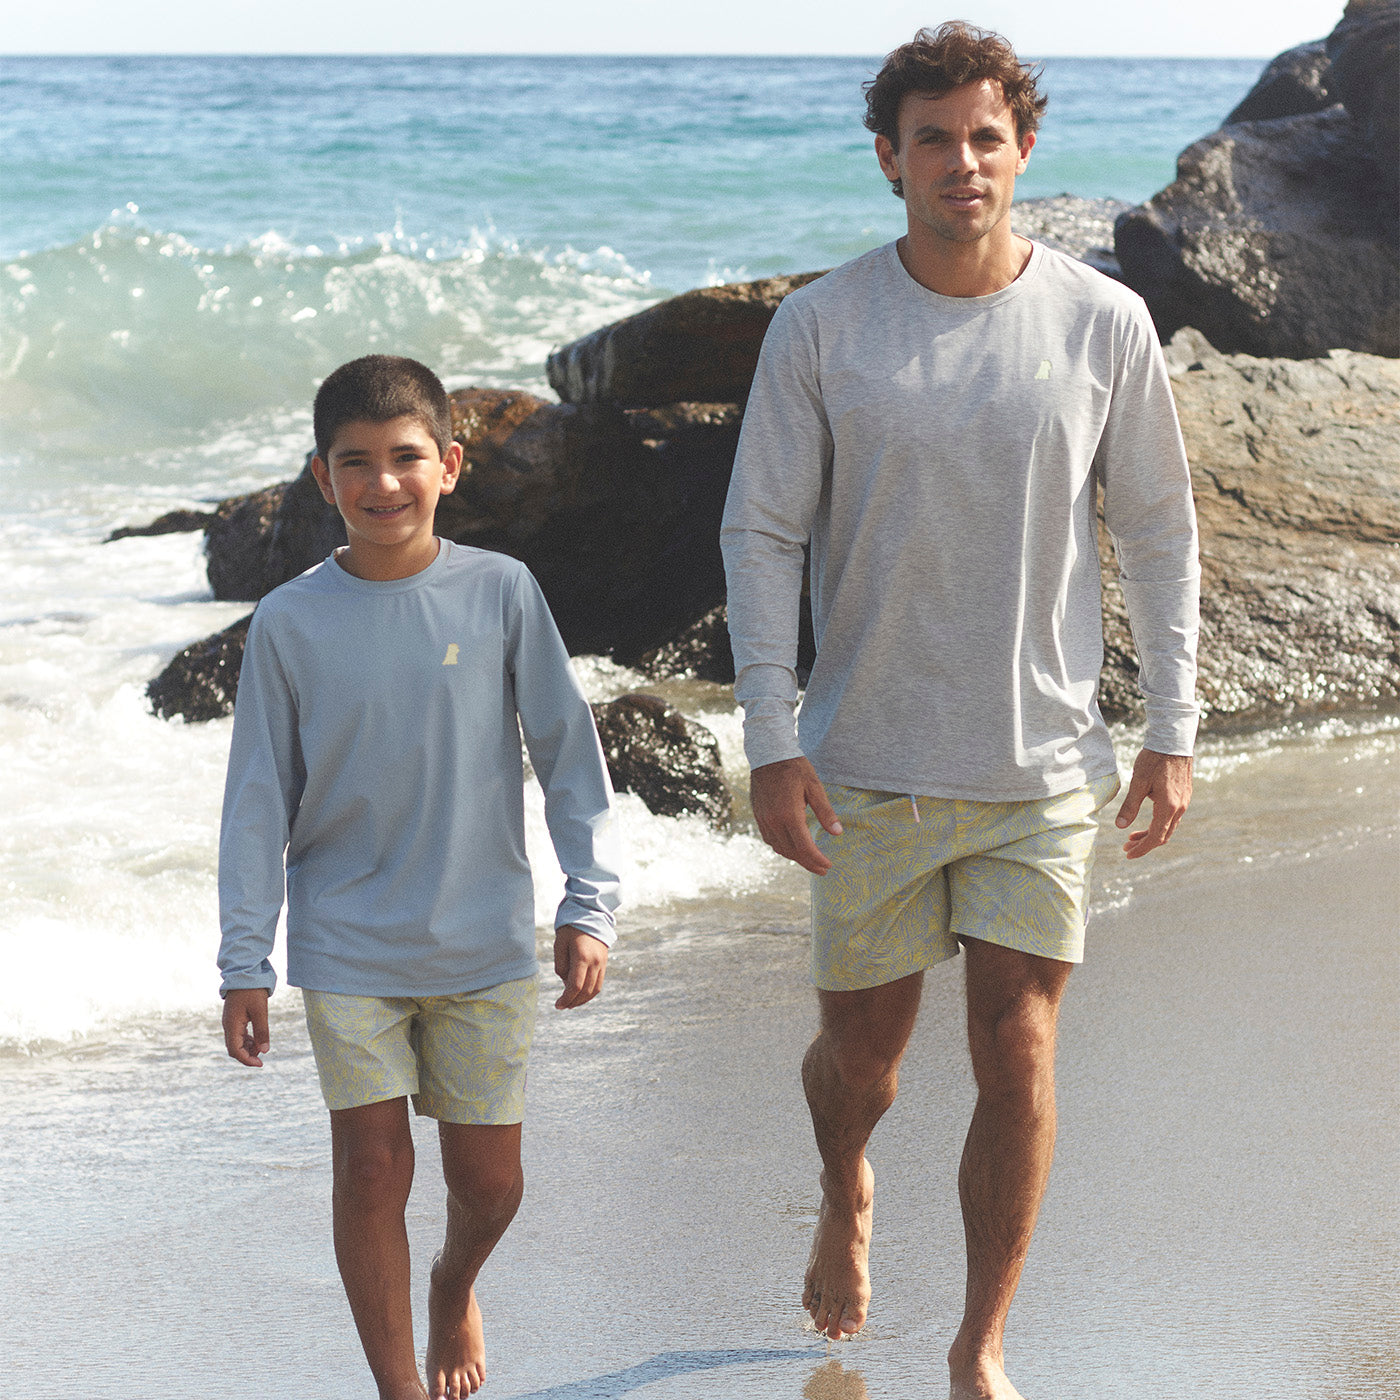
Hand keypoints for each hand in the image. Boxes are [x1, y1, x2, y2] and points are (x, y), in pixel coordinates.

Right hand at [222, 988, 270, 1065]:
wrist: (244, 973)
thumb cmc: (252, 991)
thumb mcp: (260, 1011)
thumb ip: (262, 1031)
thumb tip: (264, 1051)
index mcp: (232, 1025)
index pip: (235, 1050)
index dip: (247, 1060)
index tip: (260, 1064)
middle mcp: (228, 1025)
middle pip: (234, 1048)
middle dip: (247, 1055)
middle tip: (262, 1058)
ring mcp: (230, 1021)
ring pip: (236, 1042)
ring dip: (247, 1048)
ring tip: (261, 1048)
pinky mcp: (234, 1017)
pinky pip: (238, 1034)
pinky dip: (247, 1040)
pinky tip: (257, 1039)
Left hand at [554, 926, 607, 1008]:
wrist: (590, 913)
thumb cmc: (571, 927)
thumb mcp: (559, 944)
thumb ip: (561, 965)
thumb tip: (565, 983)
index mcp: (582, 957)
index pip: (575, 986)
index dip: (566, 999)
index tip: (557, 1005)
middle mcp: (595, 962)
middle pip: (586, 991)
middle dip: (574, 1002)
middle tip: (563, 1006)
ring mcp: (602, 962)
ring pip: (595, 989)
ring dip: (583, 999)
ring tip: (571, 1002)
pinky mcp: (604, 961)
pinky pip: (599, 982)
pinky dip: (590, 991)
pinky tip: (581, 993)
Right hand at [750, 756, 842, 874]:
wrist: (768, 755)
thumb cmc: (795, 768)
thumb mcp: (815, 787)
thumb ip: (826, 812)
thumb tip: (837, 833)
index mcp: (790, 814)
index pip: (805, 847)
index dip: (818, 860)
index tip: (829, 865)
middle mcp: (774, 821)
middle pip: (793, 852)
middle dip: (809, 863)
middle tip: (823, 869)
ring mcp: (764, 820)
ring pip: (780, 848)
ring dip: (795, 858)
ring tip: (810, 861)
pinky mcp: (759, 817)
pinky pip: (770, 840)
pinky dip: (783, 848)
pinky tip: (792, 848)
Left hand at [1115, 749, 1192, 858]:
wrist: (1173, 741)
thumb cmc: (1154, 759)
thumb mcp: (1138, 782)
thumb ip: (1130, 806)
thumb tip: (1120, 826)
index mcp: (1169, 806)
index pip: (1156, 837)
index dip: (1142, 848)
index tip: (1128, 854)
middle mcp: (1180, 807)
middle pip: (1163, 835)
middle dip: (1145, 844)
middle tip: (1126, 846)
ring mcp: (1184, 801)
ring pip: (1168, 827)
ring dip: (1151, 834)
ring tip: (1132, 836)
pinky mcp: (1184, 795)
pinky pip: (1172, 817)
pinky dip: (1158, 823)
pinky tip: (1146, 820)